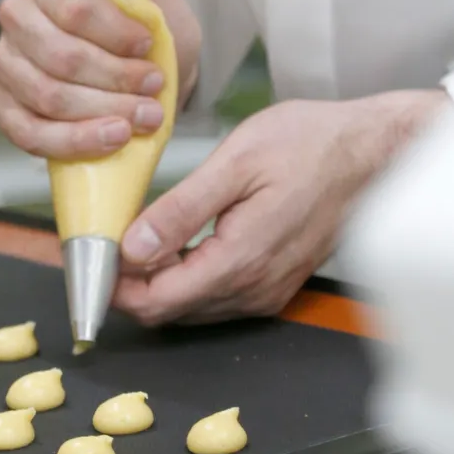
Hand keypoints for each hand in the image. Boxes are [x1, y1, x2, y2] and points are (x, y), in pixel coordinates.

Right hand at [0, 0, 200, 159]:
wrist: (147, 66)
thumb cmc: (145, 21)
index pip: (74, 9)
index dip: (116, 34)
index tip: (149, 46)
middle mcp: (16, 15)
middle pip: (61, 57)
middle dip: (115, 79)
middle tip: (154, 88)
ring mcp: (6, 62)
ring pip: (47, 96)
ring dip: (103, 113)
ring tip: (144, 118)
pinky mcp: (5, 105)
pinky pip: (28, 132)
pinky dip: (75, 141)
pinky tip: (111, 139)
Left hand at [114, 89, 448, 325]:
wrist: (372, 151)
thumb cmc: (310, 144)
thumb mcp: (237, 162)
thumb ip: (181, 210)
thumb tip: (131, 247)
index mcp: (240, 262)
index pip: (156, 302)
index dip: (110, 285)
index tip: (81, 255)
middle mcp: (253, 289)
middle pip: (168, 309)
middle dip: (123, 282)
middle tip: (93, 240)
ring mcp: (266, 289)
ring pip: (189, 304)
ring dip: (151, 278)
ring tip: (122, 234)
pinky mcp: (273, 279)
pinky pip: (214, 292)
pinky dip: (181, 273)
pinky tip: (166, 239)